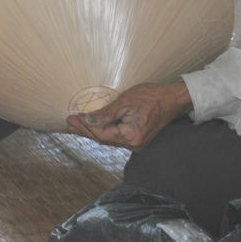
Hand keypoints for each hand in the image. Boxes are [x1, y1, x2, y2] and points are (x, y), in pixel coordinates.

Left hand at [65, 81, 191, 149]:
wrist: (172, 99)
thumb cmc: (151, 96)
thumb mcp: (125, 102)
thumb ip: (105, 114)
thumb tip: (87, 121)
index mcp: (131, 136)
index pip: (101, 135)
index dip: (84, 128)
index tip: (70, 119)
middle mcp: (134, 144)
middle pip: (103, 139)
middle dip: (85, 131)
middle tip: (68, 124)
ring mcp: (136, 143)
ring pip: (109, 138)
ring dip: (93, 132)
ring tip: (76, 126)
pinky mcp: (137, 138)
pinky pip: (116, 136)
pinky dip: (104, 131)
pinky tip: (94, 127)